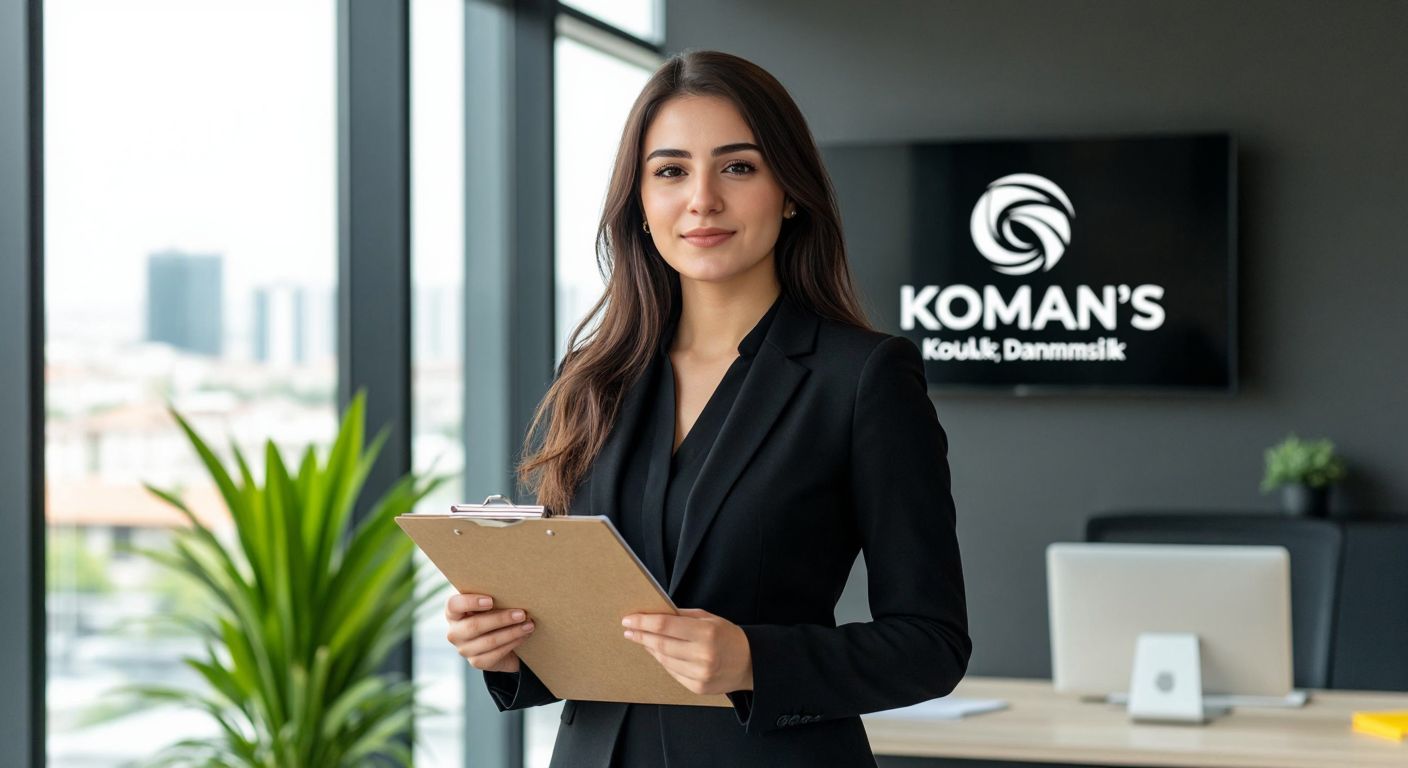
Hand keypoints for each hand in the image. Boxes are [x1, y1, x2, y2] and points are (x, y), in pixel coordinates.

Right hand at [445, 593, 535, 672]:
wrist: (499, 640)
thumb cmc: (494, 613)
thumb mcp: (491, 604)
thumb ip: (494, 597)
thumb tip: (514, 591)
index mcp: (453, 613)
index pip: (453, 605)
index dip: (470, 602)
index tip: (490, 600)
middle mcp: (455, 632)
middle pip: (474, 625)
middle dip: (501, 619)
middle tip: (521, 614)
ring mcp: (464, 649)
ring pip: (489, 641)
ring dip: (512, 632)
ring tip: (529, 625)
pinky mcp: (477, 662)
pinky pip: (495, 654)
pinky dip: (512, 643)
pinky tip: (524, 636)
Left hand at [621, 607, 752, 694]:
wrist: (751, 664)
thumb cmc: (728, 636)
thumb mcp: (709, 618)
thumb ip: (682, 616)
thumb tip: (654, 614)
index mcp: (706, 633)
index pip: (665, 626)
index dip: (644, 622)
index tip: (629, 619)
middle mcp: (703, 655)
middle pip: (660, 644)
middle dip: (641, 635)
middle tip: (628, 629)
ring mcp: (700, 674)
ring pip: (664, 660)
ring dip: (649, 648)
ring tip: (641, 639)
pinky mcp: (698, 687)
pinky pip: (672, 672)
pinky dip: (663, 661)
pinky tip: (658, 652)